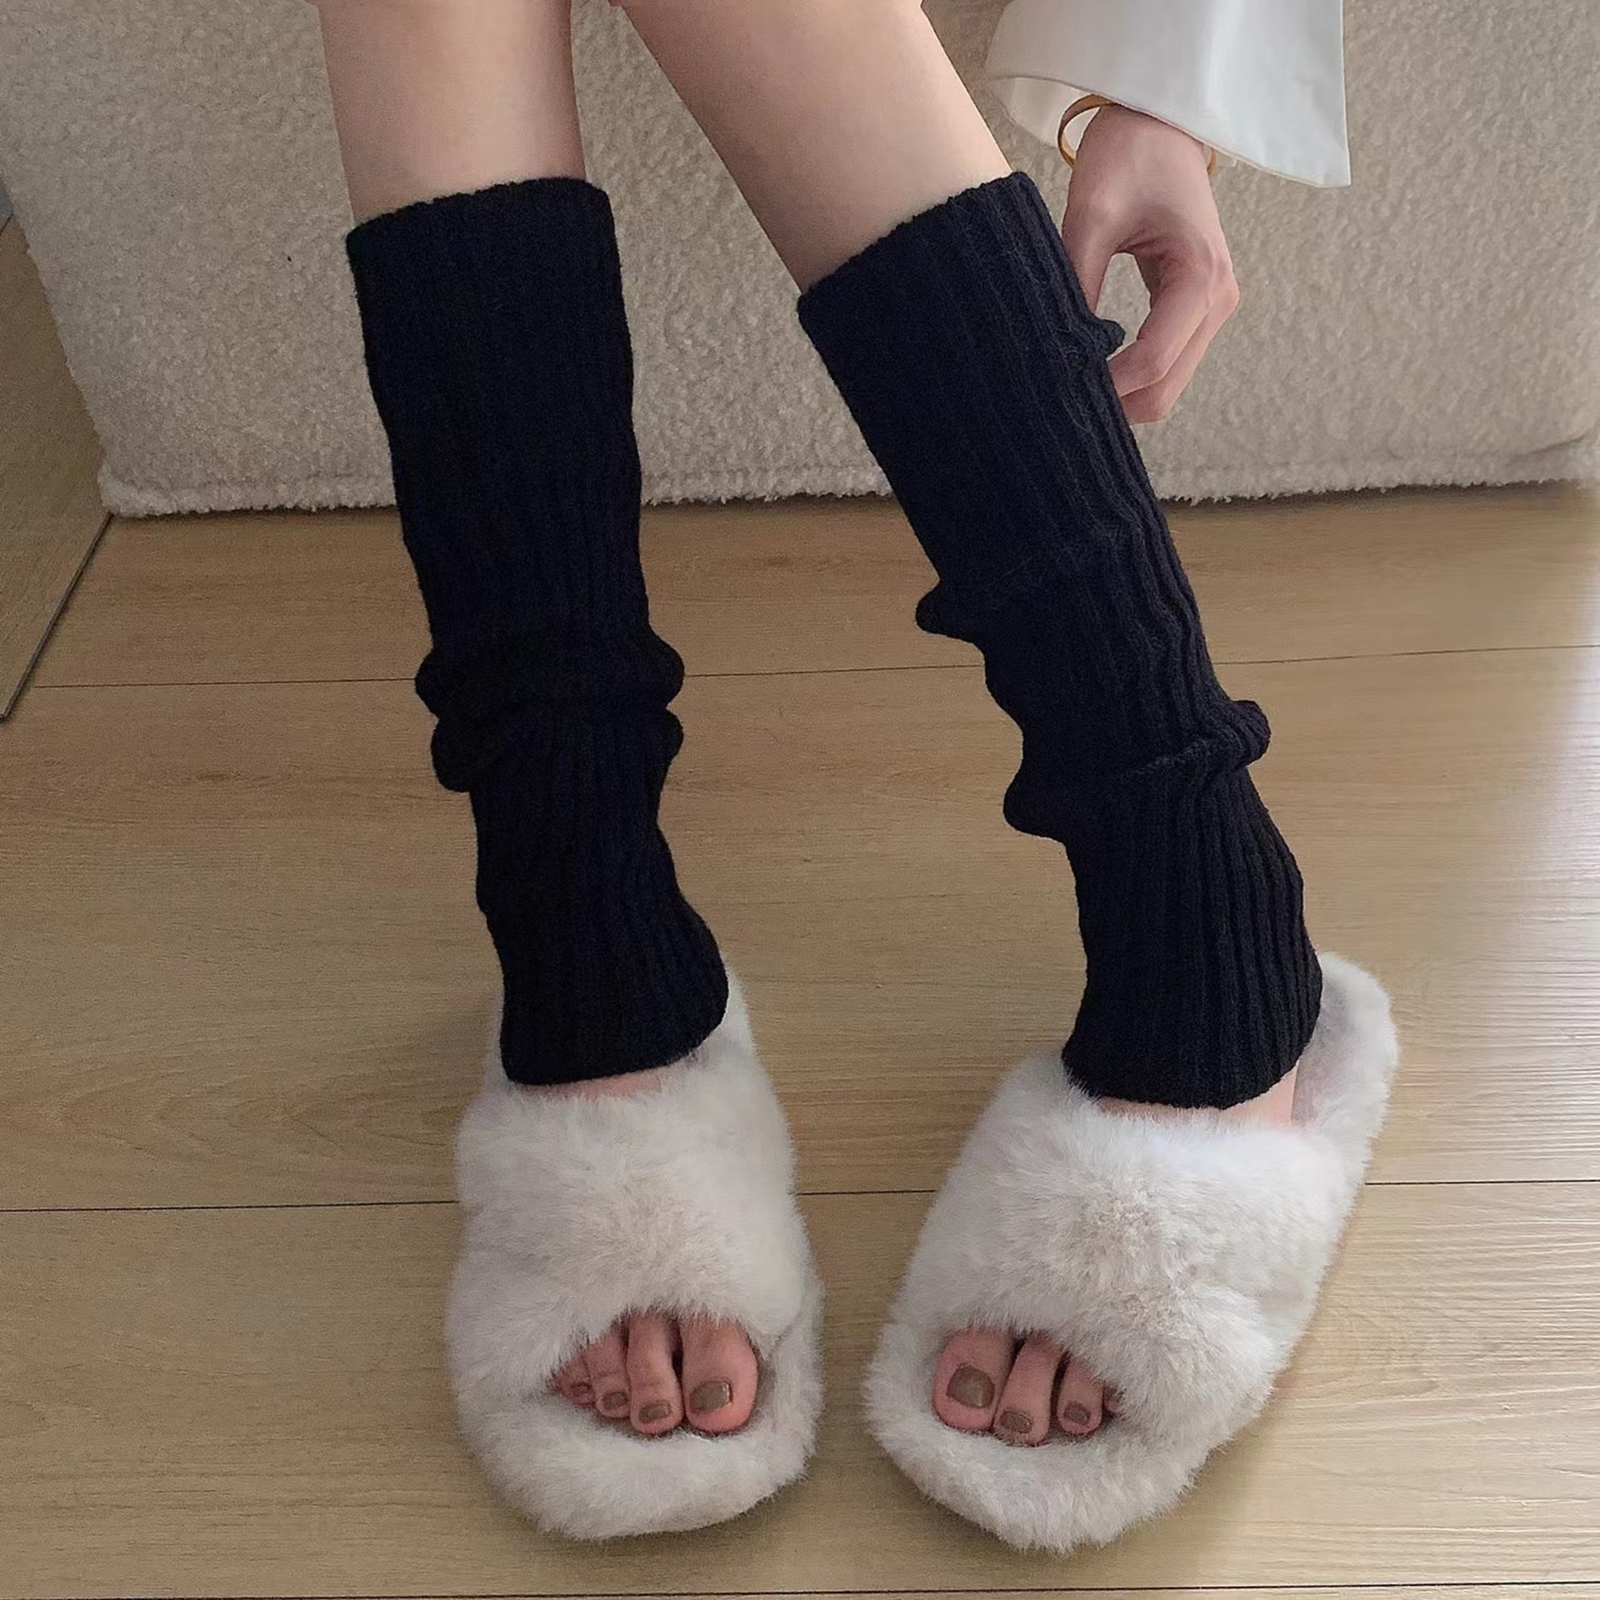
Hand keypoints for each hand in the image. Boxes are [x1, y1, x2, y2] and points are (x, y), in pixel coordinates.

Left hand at [1060, 103, 1238, 422]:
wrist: (1159, 125)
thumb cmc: (1128, 157)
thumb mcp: (1091, 217)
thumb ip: (1078, 286)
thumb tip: (1058, 353)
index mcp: (1200, 274)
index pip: (1153, 362)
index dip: (1104, 387)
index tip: (1054, 389)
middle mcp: (1218, 298)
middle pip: (1164, 389)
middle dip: (1115, 403)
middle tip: (1055, 402)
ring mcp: (1212, 307)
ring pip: (1166, 386)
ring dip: (1123, 396)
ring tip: (1069, 387)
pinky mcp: (1197, 309)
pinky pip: (1166, 365)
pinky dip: (1130, 378)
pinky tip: (1091, 370)